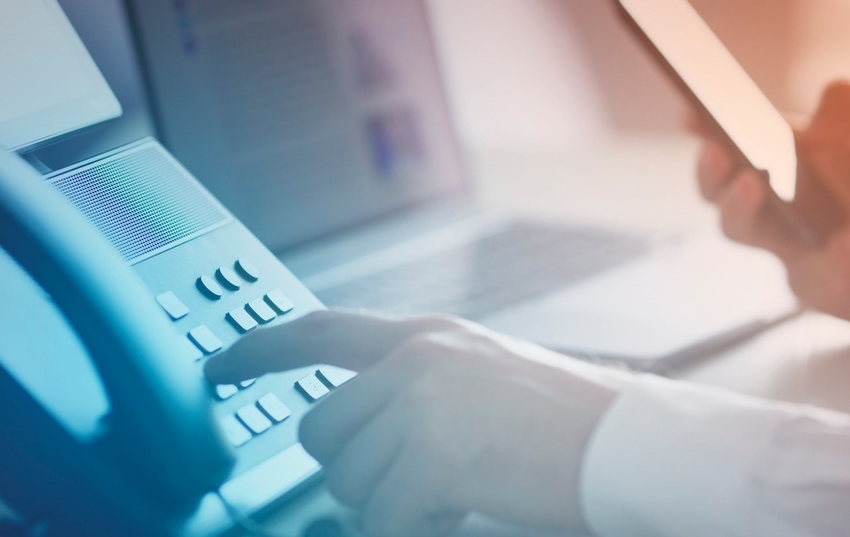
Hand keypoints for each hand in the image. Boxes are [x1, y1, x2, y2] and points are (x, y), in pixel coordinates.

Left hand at [205, 311, 629, 535]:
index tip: (218, 367)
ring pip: (350, 483)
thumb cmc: (571, 422)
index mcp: (426, 339)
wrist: (632, 445)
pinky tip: (464, 510)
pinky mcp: (432, 459)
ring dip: (394, 504)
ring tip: (459, 491)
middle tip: (413, 484)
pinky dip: (416, 530)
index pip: (320, 332)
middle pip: (322, 431)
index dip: (259, 350)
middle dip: (354, 470)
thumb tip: (364, 432)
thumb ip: (418, 390)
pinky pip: (384, 520)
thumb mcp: (485, 377)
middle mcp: (413, 363)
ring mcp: (420, 407)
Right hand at [694, 81, 849, 344]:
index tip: (693, 110)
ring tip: (755, 184)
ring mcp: (799, 246)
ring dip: (737, 207)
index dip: (709, 126)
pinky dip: (832, 254)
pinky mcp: (821, 286)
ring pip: (741, 230)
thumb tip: (803, 128)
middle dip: (708, 170)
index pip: (743, 138)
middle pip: (720, 189)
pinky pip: (807, 273)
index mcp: (801, 157)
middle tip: (718, 152)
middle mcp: (790, 202)